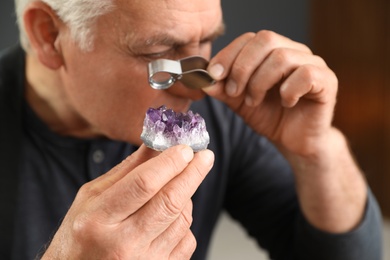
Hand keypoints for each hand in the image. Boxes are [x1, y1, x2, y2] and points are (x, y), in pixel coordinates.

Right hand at [42, 145, 213, 258]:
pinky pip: (187, 240)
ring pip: (183, 219)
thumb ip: (127, 170)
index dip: (170, 163)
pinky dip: (184, 221)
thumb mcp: (92, 197)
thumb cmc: (81, 235)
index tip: (185, 148)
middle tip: (204, 156)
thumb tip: (157, 144)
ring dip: (185, 196)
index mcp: (99, 219)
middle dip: (193, 173)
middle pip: (170, 201)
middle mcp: (122, 244)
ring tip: (174, 188)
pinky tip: (169, 217)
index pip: (144, 184)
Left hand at [204, 30, 337, 156]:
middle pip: (266, 40)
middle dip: (243, 67)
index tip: (213, 75)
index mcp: (273, 51)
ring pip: (282, 57)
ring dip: (260, 82)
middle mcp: (294, 51)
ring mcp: (313, 64)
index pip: (249, 38)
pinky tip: (284, 104)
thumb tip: (204, 80)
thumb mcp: (239, 102)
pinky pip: (305, 74)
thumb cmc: (270, 117)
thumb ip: (223, 89)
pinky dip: (288, 91)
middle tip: (234, 92)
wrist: (294, 142)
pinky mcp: (327, 81)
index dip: (229, 54)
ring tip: (254, 102)